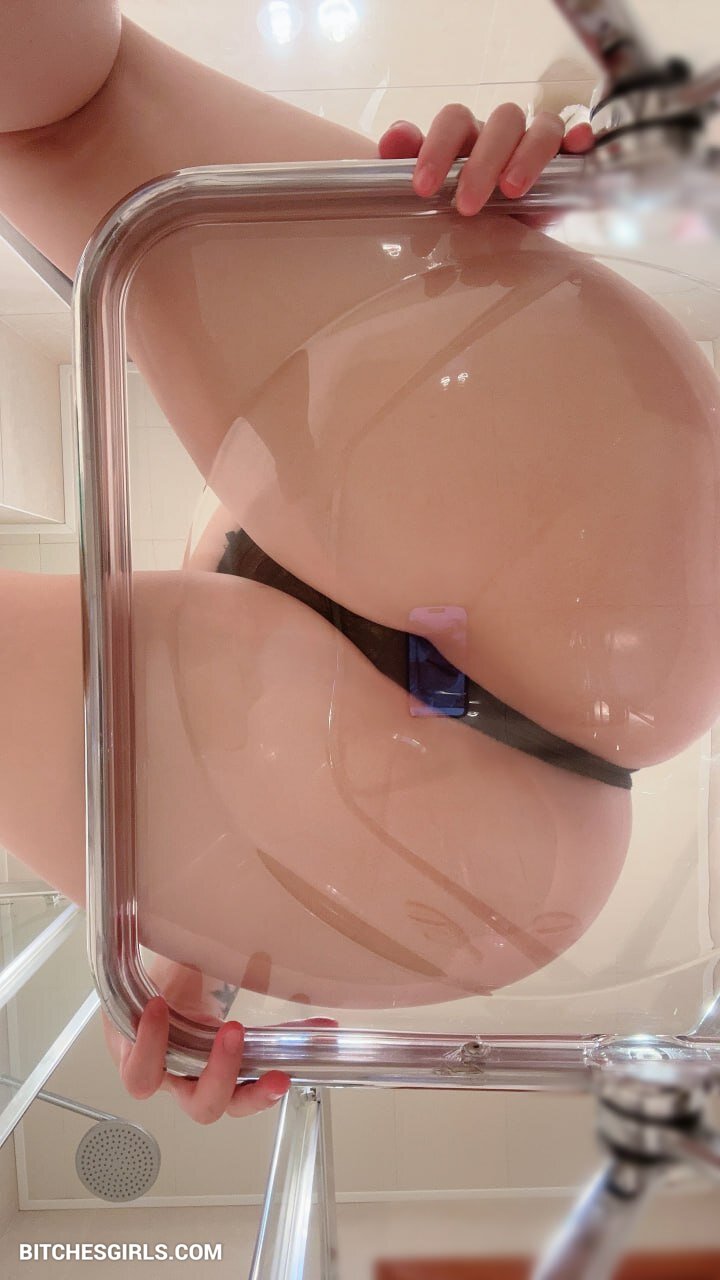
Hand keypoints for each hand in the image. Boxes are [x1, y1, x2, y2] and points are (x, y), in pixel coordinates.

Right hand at [102, 962, 336, 1124]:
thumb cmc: (161, 983)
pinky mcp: (239, 1077)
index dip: (148, 1048)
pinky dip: (289, 1058)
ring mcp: (209, 1082)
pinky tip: (318, 1032)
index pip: (140, 1073)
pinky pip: (260, 1078)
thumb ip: (150, 948)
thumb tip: (146, 903)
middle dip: (218, 1072)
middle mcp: (176, 1078)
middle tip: (231, 1032)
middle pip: (195, 1102)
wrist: (177, 990)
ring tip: (281, 1073)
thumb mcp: (152, 967)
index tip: (158, 1005)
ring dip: (256, 1092)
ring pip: (229, 1106)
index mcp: (141, 1057)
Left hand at [378, 102, 593, 215]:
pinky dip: (579, 139)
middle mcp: (503, 133)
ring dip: (527, 156)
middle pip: (501, 121)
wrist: (499, 234)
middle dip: (482, 163)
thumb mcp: (433, 189)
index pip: (455, 121)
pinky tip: (576, 148)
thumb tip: (394, 141)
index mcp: (467, 135)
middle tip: (467, 205)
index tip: (423, 188)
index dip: (438, 149)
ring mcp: (537, 142)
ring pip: (541, 127)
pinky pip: (578, 140)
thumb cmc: (460, 205)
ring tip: (512, 192)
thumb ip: (408, 162)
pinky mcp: (567, 161)